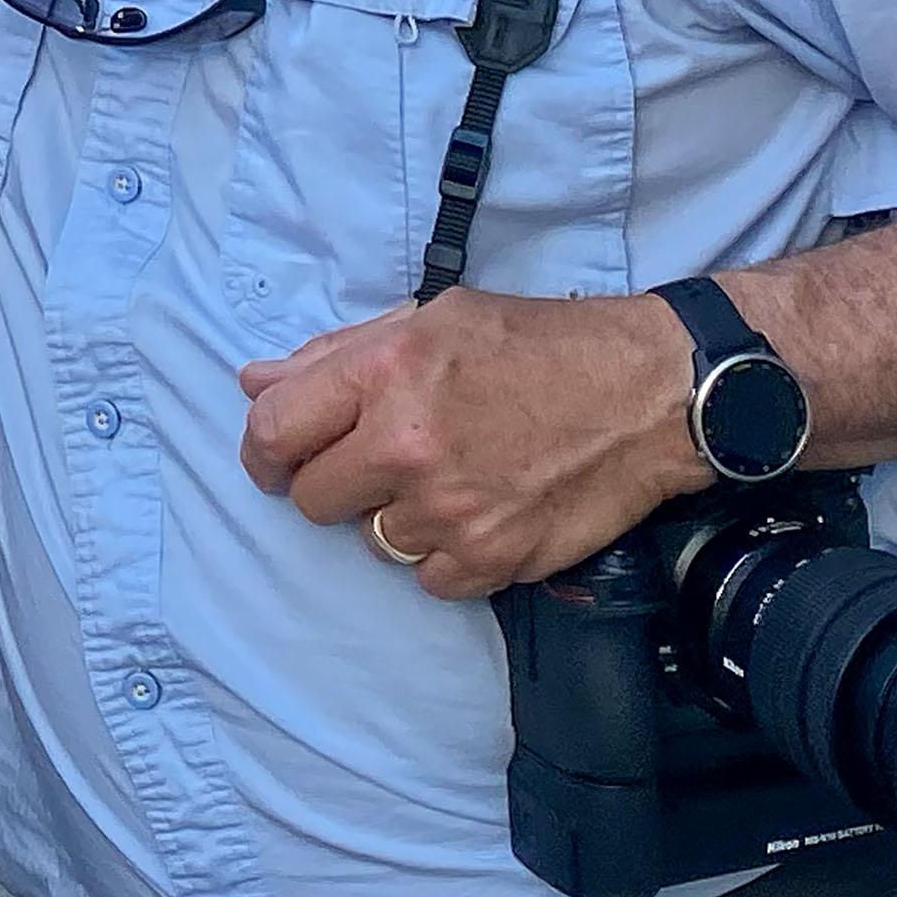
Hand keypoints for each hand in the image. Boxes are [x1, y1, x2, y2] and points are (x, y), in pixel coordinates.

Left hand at [234, 289, 707, 600]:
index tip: (274, 458)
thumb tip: (255, 382)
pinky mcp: (490, 559)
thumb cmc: (535, 344)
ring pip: (372, 541)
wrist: (642, 392)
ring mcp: (448, 510)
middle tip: (374, 464)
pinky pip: (427, 578)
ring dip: (394, 517)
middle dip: (332, 483)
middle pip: (313, 498)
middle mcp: (407, 446)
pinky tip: (476, 512)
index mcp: (385, 373)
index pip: (276, 430)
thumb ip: (336, 355)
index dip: (264, 449)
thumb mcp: (431, 317)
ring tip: (443, 478)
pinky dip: (443, 553)